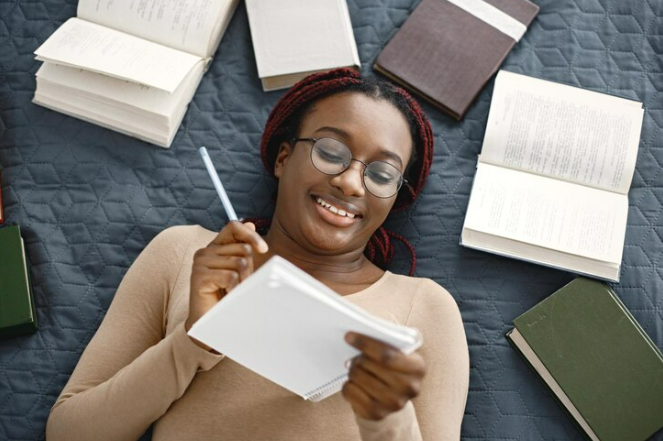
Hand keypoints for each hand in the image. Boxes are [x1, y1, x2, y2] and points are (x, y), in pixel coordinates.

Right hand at [185, 221, 268, 350]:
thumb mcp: (239, 270)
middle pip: (242, 250)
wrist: (208, 321)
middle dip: (249, 270)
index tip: (263, 249)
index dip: (251, 235)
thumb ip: (243, 249)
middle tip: (240, 285)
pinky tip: (227, 296)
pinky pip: (230, 277)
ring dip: (242, 281)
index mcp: (215, 247)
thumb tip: (252, 224)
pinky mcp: (199, 276)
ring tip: (233, 291)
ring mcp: (200, 263)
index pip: (234, 227)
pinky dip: (234, 289)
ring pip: (239, 264)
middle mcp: (205, 252)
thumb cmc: (225, 295)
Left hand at [342, 332, 425, 420]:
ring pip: (359, 378)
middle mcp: (410, 387)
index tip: (348, 336)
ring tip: (356, 369)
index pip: (387, 355)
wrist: (393, 398)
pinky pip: (351, 392)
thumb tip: (362, 328)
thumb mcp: (397, 350)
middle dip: (357, 357)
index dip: (365, 344)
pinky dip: (347, 384)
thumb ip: (386, 338)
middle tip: (352, 355)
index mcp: (418, 367)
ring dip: (353, 370)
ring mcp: (395, 403)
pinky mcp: (377, 414)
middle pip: (371, 366)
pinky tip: (354, 383)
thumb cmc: (392, 366)